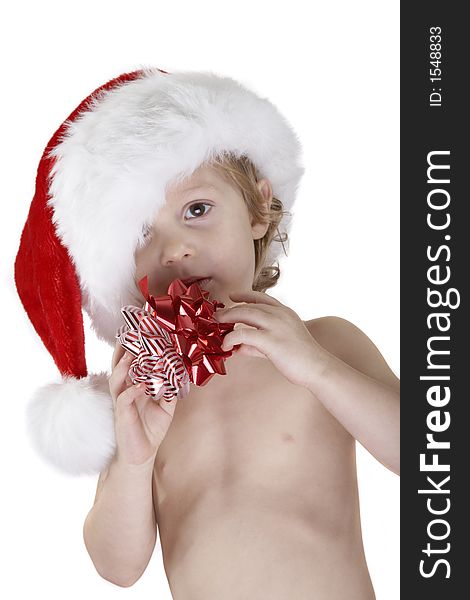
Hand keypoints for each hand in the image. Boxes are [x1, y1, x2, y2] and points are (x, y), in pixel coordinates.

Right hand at [108, 341, 177, 466]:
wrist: (140, 455)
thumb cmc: (150, 429)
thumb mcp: (166, 406)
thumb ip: (171, 390)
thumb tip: (180, 374)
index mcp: (134, 384)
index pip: (132, 360)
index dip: (136, 344)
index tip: (142, 327)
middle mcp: (125, 389)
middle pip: (120, 363)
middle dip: (125, 347)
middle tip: (132, 330)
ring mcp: (121, 401)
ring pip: (117, 378)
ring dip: (124, 366)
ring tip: (132, 355)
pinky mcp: (121, 415)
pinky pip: (123, 399)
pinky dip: (132, 391)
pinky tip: (142, 385)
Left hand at [214, 290, 329, 389]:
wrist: (317, 368)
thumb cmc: (300, 358)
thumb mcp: (278, 345)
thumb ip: (258, 344)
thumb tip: (239, 347)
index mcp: (285, 312)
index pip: (261, 297)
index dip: (245, 295)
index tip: (232, 296)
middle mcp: (280, 314)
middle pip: (249, 305)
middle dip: (230, 309)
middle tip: (217, 315)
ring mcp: (276, 326)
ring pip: (245, 314)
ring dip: (227, 318)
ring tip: (217, 326)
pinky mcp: (271, 340)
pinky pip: (244, 334)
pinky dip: (231, 338)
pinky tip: (226, 346)